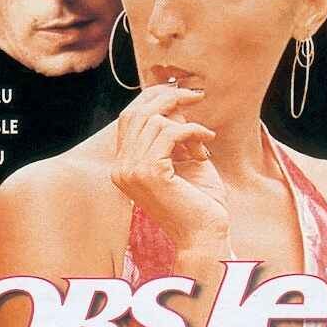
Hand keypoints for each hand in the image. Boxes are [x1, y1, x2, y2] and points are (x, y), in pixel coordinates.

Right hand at [111, 85, 230, 256]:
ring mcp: (131, 171)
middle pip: (138, 113)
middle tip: (196, 95)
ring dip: (187, 124)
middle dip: (168, 98)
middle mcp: (121, 168)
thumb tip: (173, 105)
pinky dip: (193, 132)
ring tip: (203, 140)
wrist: (205, 235)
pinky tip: (206, 145)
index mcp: (123, 166)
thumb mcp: (181, 160)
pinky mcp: (150, 173)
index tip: (178, 91)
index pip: (128, 118)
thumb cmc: (198, 201)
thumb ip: (171, 134)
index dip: (151, 98)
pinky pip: (170, 133)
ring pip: (155, 121)